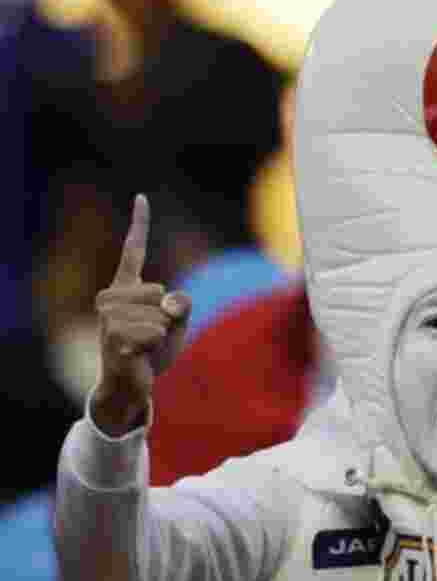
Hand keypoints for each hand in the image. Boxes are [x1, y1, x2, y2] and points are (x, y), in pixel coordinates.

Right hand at [93, 195, 191, 436]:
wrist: (133, 384)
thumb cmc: (154, 349)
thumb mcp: (178, 321)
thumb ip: (183, 304)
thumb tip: (169, 301)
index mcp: (126, 287)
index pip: (133, 250)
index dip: (139, 223)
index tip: (142, 197)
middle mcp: (111, 297)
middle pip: (162, 292)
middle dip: (168, 316)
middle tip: (151, 334)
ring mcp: (109, 318)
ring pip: (160, 315)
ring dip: (162, 334)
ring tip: (144, 345)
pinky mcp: (113, 337)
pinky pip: (155, 332)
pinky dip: (157, 345)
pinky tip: (139, 355)